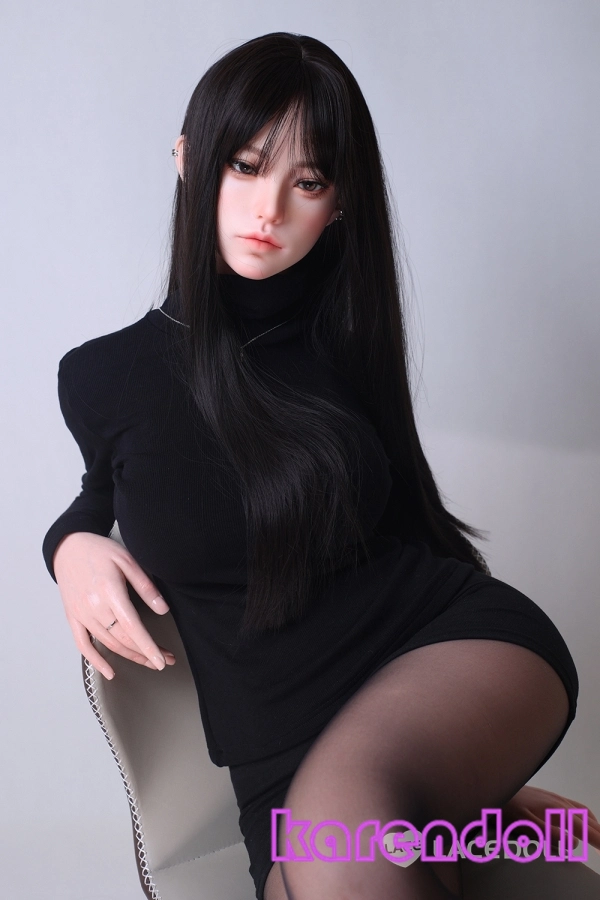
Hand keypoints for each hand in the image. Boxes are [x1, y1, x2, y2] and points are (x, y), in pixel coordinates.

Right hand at [53, 532, 176, 680]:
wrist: (68, 546)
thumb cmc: (99, 550)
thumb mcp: (128, 560)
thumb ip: (146, 587)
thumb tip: (162, 609)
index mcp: (110, 592)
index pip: (133, 627)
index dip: (149, 647)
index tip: (162, 660)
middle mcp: (94, 607)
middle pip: (123, 639)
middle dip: (146, 654)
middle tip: (165, 660)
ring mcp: (81, 614)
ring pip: (108, 644)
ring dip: (130, 656)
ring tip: (148, 661)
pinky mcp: (73, 617)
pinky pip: (83, 645)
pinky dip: (96, 661)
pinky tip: (109, 671)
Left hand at [502, 785, 599, 854]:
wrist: (493, 785)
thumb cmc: (507, 809)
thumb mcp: (526, 825)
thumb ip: (549, 834)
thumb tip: (574, 842)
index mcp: (556, 810)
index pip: (584, 828)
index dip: (598, 839)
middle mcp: (559, 802)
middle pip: (586, 818)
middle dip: (599, 833)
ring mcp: (554, 797)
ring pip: (581, 811)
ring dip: (593, 824)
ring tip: (598, 837)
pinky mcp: (547, 796)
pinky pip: (573, 806)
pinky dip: (584, 815)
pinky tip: (579, 822)